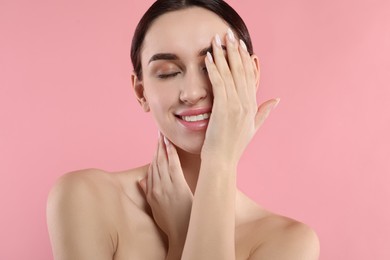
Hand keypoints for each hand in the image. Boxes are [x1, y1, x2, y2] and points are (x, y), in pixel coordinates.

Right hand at [138, 133, 192, 244]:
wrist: (180, 232)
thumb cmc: (170, 221)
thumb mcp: (154, 208)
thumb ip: (147, 192)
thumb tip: (140, 180)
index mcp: (151, 192)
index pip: (151, 170)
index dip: (153, 156)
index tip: (155, 145)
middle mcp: (156, 187)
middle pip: (155, 163)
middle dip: (156, 147)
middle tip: (158, 134)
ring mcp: (166, 186)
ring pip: (162, 162)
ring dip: (162, 147)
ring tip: (163, 135)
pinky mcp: (177, 185)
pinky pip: (173, 165)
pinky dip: (171, 153)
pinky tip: (170, 144)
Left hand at [202, 29, 279, 166]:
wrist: (222, 162)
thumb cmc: (233, 147)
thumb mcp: (252, 128)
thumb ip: (264, 112)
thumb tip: (277, 99)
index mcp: (253, 106)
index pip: (250, 76)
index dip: (245, 59)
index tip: (241, 45)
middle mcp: (247, 103)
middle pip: (242, 71)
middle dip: (235, 51)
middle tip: (229, 35)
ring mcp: (236, 106)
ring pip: (230, 74)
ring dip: (224, 54)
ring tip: (218, 39)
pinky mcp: (223, 109)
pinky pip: (218, 83)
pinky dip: (214, 68)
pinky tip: (209, 57)